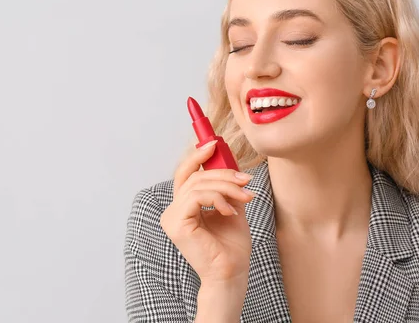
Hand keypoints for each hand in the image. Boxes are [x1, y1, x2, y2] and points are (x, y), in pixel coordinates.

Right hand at [160, 140, 253, 284]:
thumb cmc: (231, 247)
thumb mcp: (231, 208)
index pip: (185, 174)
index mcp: (183, 208)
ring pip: (198, 184)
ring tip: (246, 196)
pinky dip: (218, 198)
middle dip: (222, 173)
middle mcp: (173, 211)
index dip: (197, 156)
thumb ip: (225, 188)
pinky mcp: (176, 224)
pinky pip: (197, 197)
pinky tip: (230, 211)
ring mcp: (172, 217)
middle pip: (194, 176)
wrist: (232, 274)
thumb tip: (229, 163)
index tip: (215, 144)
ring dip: (226, 186)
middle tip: (245, 179)